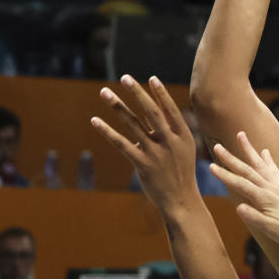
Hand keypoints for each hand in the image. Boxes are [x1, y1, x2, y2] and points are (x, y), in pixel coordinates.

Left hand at [92, 76, 201, 212]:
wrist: (181, 201)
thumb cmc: (181, 173)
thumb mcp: (183, 150)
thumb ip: (169, 132)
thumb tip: (150, 116)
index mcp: (183, 137)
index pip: (170, 110)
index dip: (161, 94)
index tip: (151, 78)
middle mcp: (170, 142)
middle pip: (152, 112)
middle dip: (137, 93)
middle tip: (125, 77)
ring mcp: (156, 153)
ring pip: (133, 124)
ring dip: (117, 106)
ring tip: (104, 91)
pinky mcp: (142, 164)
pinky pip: (121, 144)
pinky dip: (107, 131)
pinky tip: (95, 121)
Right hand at [211, 131, 278, 250]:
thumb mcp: (271, 229)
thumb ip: (255, 218)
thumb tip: (238, 208)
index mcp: (265, 198)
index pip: (240, 184)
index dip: (225, 175)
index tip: (211, 166)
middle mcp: (270, 188)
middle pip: (247, 170)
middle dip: (231, 158)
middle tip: (217, 146)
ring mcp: (278, 186)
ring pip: (260, 164)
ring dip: (249, 150)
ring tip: (241, 135)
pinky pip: (273, 170)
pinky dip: (268, 160)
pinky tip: (265, 152)